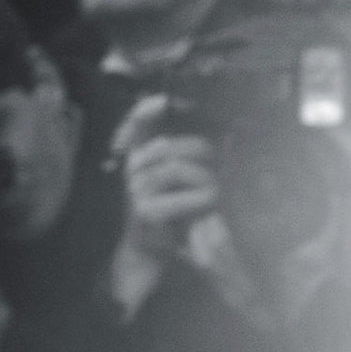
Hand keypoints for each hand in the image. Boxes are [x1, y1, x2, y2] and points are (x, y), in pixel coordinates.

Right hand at [109, 93, 221, 316]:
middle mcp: (133, 171)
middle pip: (170, 146)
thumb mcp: (169, 180)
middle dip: (200, 151)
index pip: (135, 125)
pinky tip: (210, 201)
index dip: (146, 110)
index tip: (163, 101)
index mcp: (137, 158)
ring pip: (177, 170)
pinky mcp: (146, 212)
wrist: (148, 250)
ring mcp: (137, 191)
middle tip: (217, 162)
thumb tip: (200, 137)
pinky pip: (180, 198)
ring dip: (204, 178)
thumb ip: (176, 156)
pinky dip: (200, 199)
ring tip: (216, 189)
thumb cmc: (166, 212)